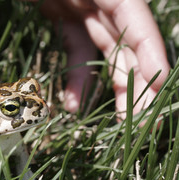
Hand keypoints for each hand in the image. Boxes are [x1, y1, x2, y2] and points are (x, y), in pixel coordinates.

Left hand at [40, 0, 169, 119]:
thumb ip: (88, 1)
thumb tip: (124, 26)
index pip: (139, 24)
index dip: (151, 56)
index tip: (157, 89)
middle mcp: (103, 2)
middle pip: (128, 45)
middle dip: (137, 83)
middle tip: (141, 120)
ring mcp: (85, 11)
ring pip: (106, 55)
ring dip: (112, 89)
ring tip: (117, 123)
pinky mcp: (67, 20)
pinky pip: (77, 53)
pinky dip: (77, 78)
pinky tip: (72, 104)